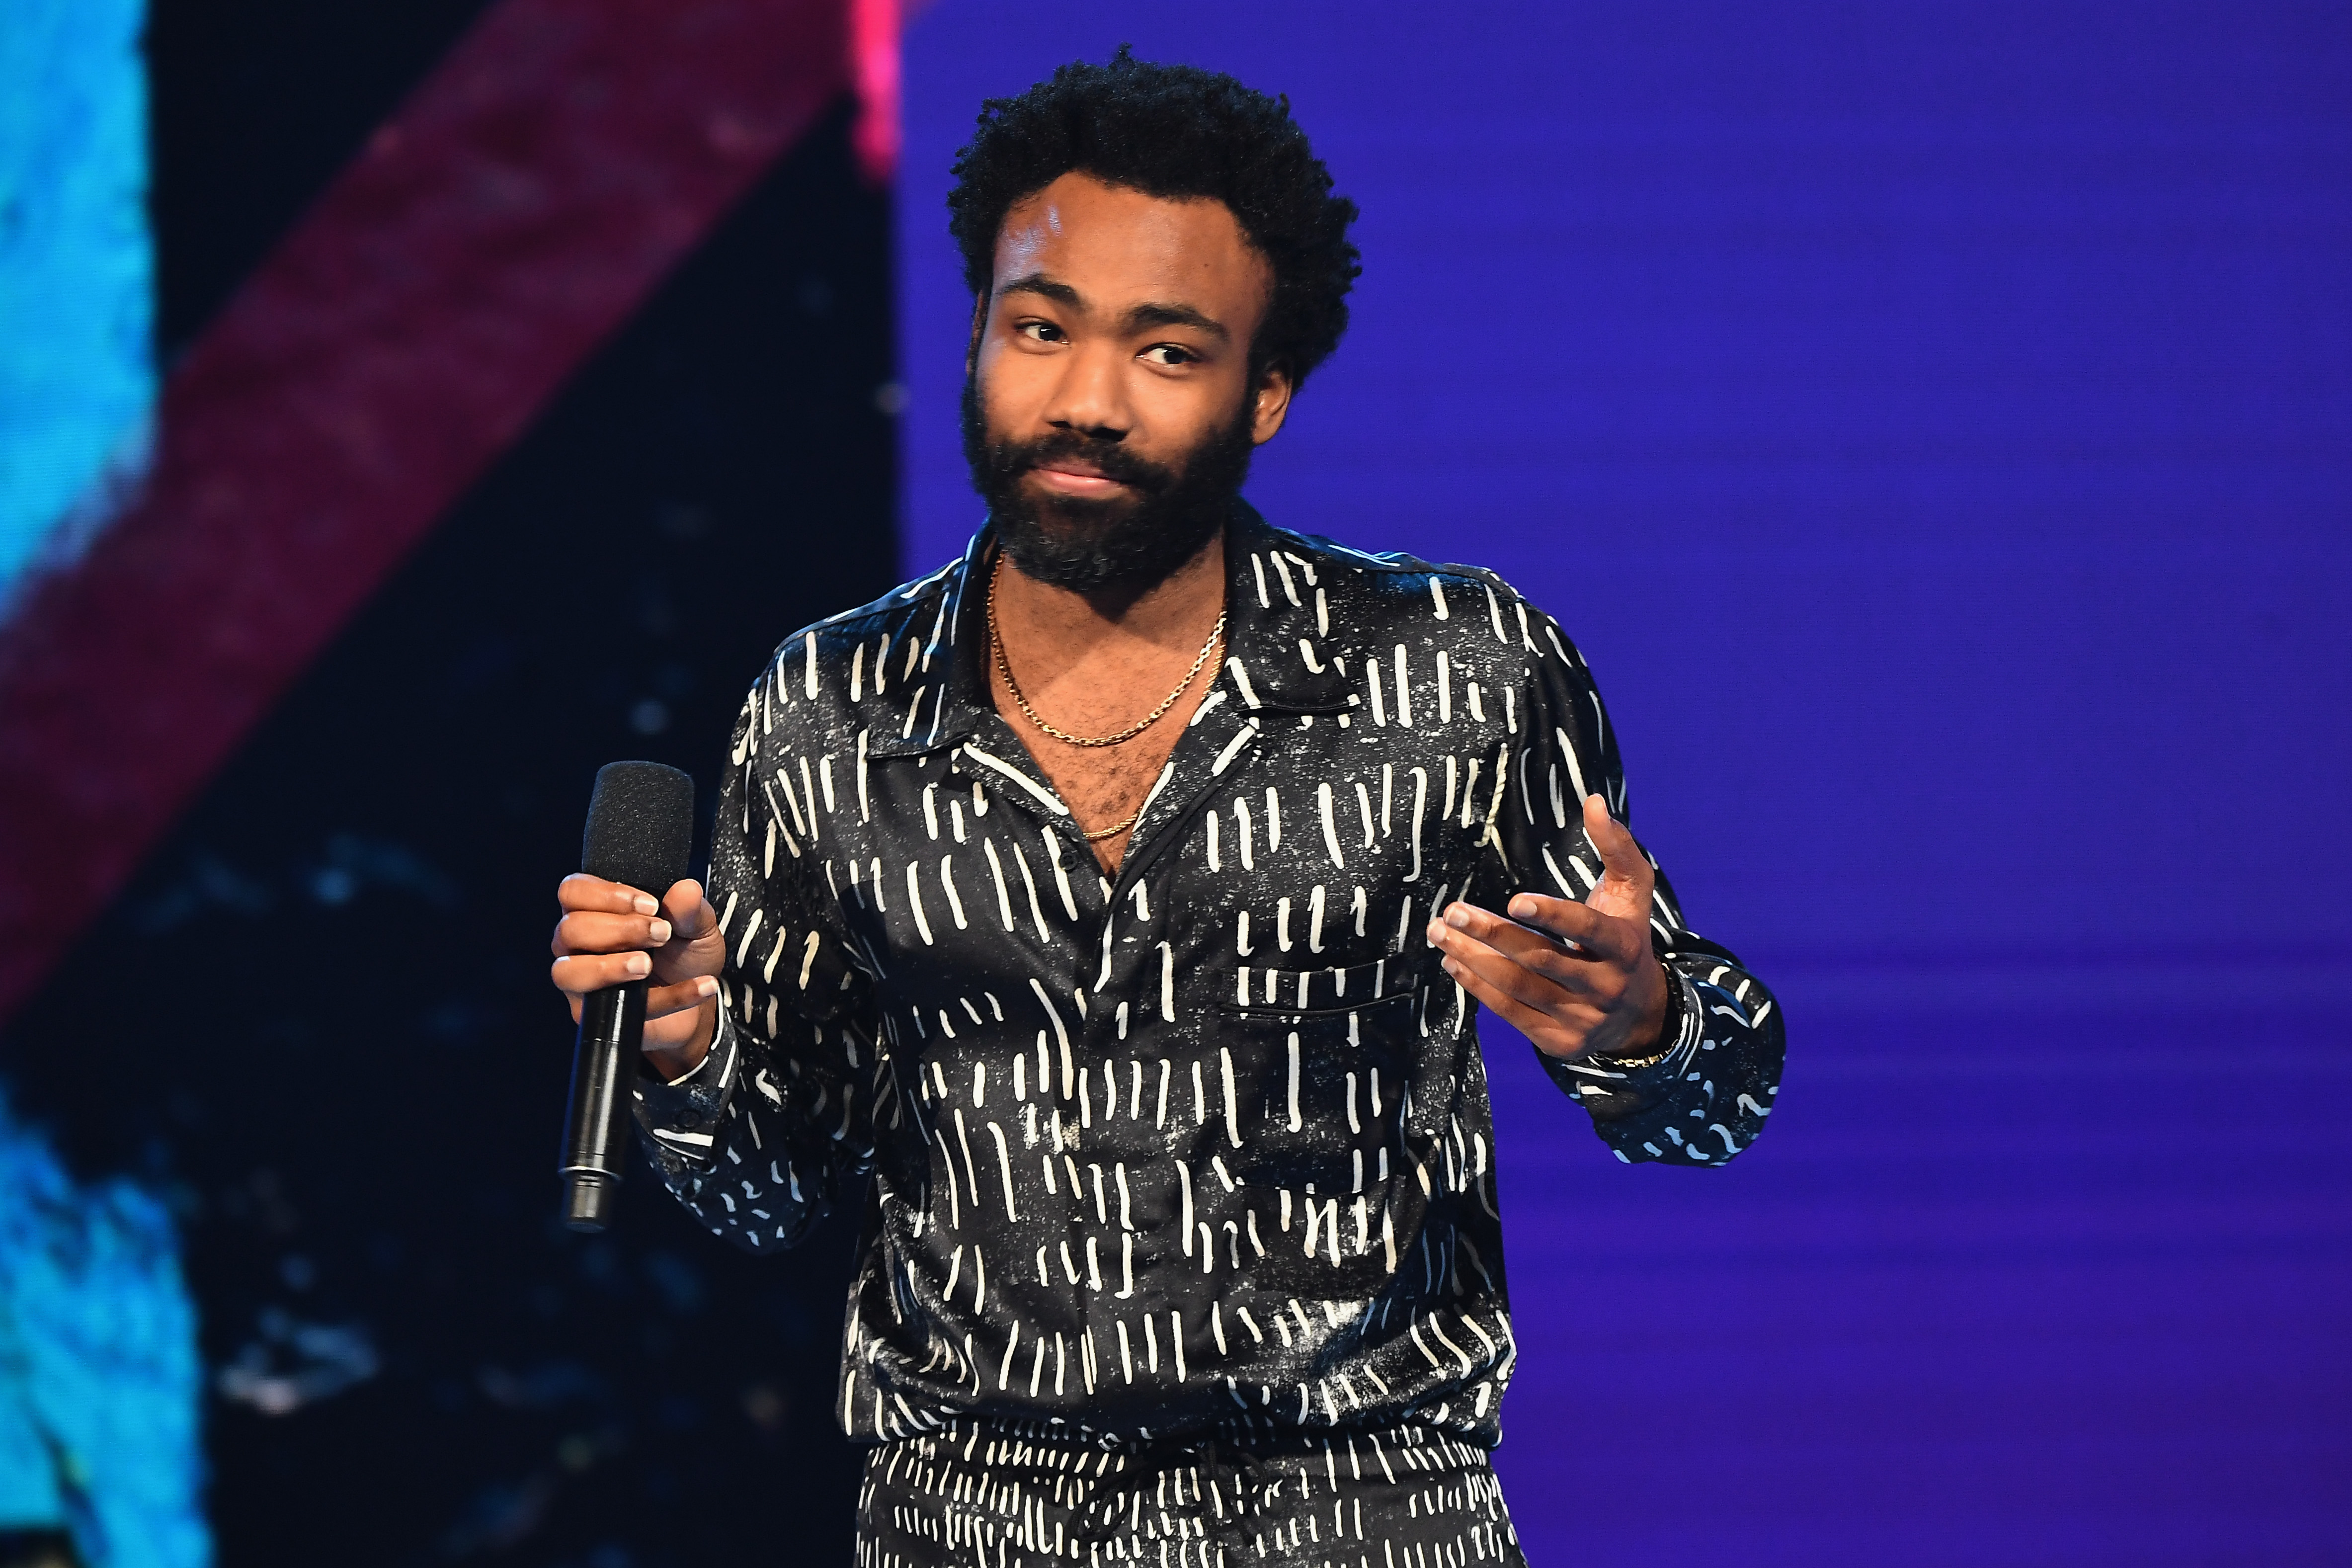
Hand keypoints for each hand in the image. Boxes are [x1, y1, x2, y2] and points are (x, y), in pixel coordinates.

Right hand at [550, 874, 723, 1077]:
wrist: (698, 1006)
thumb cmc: (684, 958)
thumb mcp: (696, 926)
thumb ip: (689, 908)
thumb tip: (685, 890)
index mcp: (595, 912)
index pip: (573, 891)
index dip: (606, 895)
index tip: (650, 905)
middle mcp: (579, 945)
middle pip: (570, 929)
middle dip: (618, 929)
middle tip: (660, 934)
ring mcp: (580, 983)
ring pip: (567, 971)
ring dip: (612, 966)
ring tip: (649, 965)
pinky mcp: (595, 1015)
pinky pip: (613, 1008)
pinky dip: (665, 998)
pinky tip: (700, 986)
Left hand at [1426, 793, 1669, 1059]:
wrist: (1638, 1014)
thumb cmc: (1626, 937)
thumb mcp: (1631, 892)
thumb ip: (1615, 846)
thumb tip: (1592, 801)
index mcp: (1624, 947)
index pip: (1587, 930)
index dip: (1552, 916)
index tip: (1514, 900)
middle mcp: (1605, 986)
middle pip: (1542, 959)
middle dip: (1492, 934)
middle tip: (1452, 912)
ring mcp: (1582, 1018)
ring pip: (1520, 987)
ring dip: (1474, 960)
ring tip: (1441, 933)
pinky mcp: (1559, 1041)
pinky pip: (1512, 1013)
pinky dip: (1479, 987)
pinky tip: (1453, 962)